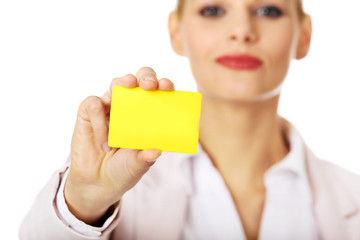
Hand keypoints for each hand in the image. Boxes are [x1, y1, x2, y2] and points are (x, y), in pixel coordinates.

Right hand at [64, 67, 174, 224]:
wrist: (98, 184)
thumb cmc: (124, 169)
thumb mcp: (138, 165)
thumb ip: (145, 157)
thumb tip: (156, 151)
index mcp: (147, 115)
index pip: (158, 93)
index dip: (163, 85)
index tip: (168, 87)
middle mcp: (129, 106)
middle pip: (137, 80)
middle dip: (145, 76)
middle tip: (149, 85)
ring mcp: (109, 107)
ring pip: (115, 84)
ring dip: (122, 83)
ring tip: (129, 87)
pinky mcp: (88, 113)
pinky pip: (93, 104)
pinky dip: (99, 121)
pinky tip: (105, 142)